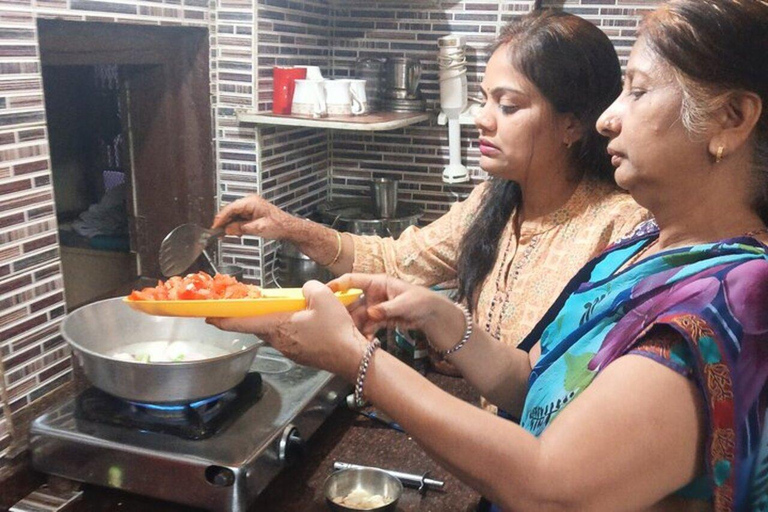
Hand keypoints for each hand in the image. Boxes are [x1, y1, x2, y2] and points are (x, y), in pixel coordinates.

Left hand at [206, 281, 367, 380]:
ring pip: (275, 331)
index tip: (208, 315)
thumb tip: (306, 292)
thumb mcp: (324, 297)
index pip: (243, 322)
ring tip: (284, 309)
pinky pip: (289, 336)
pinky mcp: (301, 353)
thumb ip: (309, 288)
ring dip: (274, 320)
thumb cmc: (336, 331)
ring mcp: (290, 349)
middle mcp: (279, 340)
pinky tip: (304, 320)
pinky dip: (290, 326)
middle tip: (247, 303)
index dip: (223, 318)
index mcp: (278, 326)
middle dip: (251, 315)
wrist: (352, 358)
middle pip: (259, 325)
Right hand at [212, 194, 296, 238]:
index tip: (215, 226)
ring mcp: (251, 207)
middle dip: (224, 222)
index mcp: (252, 202)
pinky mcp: (252, 213)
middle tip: (218, 232)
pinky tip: (236, 232)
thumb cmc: (280, 225)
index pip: (231, 208)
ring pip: (234, 214)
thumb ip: (240, 228)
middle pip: (231, 210)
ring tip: (227, 234)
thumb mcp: (258, 229)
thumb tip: (228, 229)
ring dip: (230, 224)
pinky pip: (240, 217)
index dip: (221, 218)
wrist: (289, 228)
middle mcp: (250, 202)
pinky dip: (236, 225)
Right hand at [329, 273, 455, 340]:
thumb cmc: (420, 301)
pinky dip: (364, 333)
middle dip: (344, 312)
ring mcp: (375, 307)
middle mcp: (373, 294)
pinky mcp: (378, 319)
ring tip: (351, 336)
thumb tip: (371, 313)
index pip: (353, 280)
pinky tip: (364, 341)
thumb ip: (387, 308)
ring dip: (354, 326)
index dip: (338, 285)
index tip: (325, 291)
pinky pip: (367, 326)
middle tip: (336, 323)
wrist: (432, 314)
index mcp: (377, 283)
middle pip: (352, 301)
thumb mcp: (404, 303)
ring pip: (358, 316)